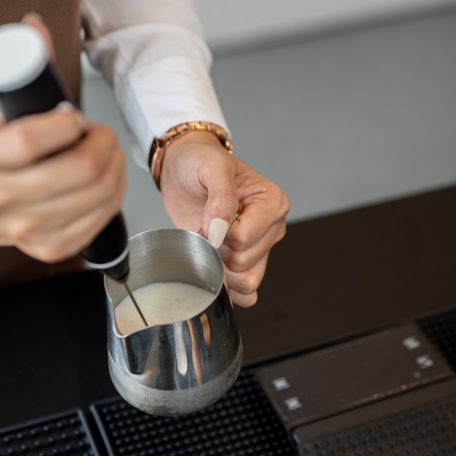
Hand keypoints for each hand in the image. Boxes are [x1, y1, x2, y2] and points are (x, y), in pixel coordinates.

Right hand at [0, 104, 125, 261]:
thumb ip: (30, 115)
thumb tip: (70, 115)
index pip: (29, 139)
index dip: (65, 124)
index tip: (75, 119)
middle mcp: (1, 199)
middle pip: (81, 168)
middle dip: (104, 142)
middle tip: (102, 135)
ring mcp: (28, 228)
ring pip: (101, 191)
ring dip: (115, 165)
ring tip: (106, 154)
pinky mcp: (53, 247)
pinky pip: (104, 214)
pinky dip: (115, 191)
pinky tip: (107, 179)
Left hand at [159, 131, 288, 305]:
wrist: (183, 171)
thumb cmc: (200, 162)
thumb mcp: (211, 167)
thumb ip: (221, 197)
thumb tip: (220, 230)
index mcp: (273, 202)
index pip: (244, 238)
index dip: (218, 233)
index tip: (209, 215)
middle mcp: (272, 227)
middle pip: (244, 263)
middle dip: (217, 250)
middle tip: (206, 227)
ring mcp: (260, 247)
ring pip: (247, 281)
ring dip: (220, 268)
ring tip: (209, 242)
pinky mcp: (245, 262)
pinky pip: (245, 292)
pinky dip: (226, 285)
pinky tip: (212, 264)